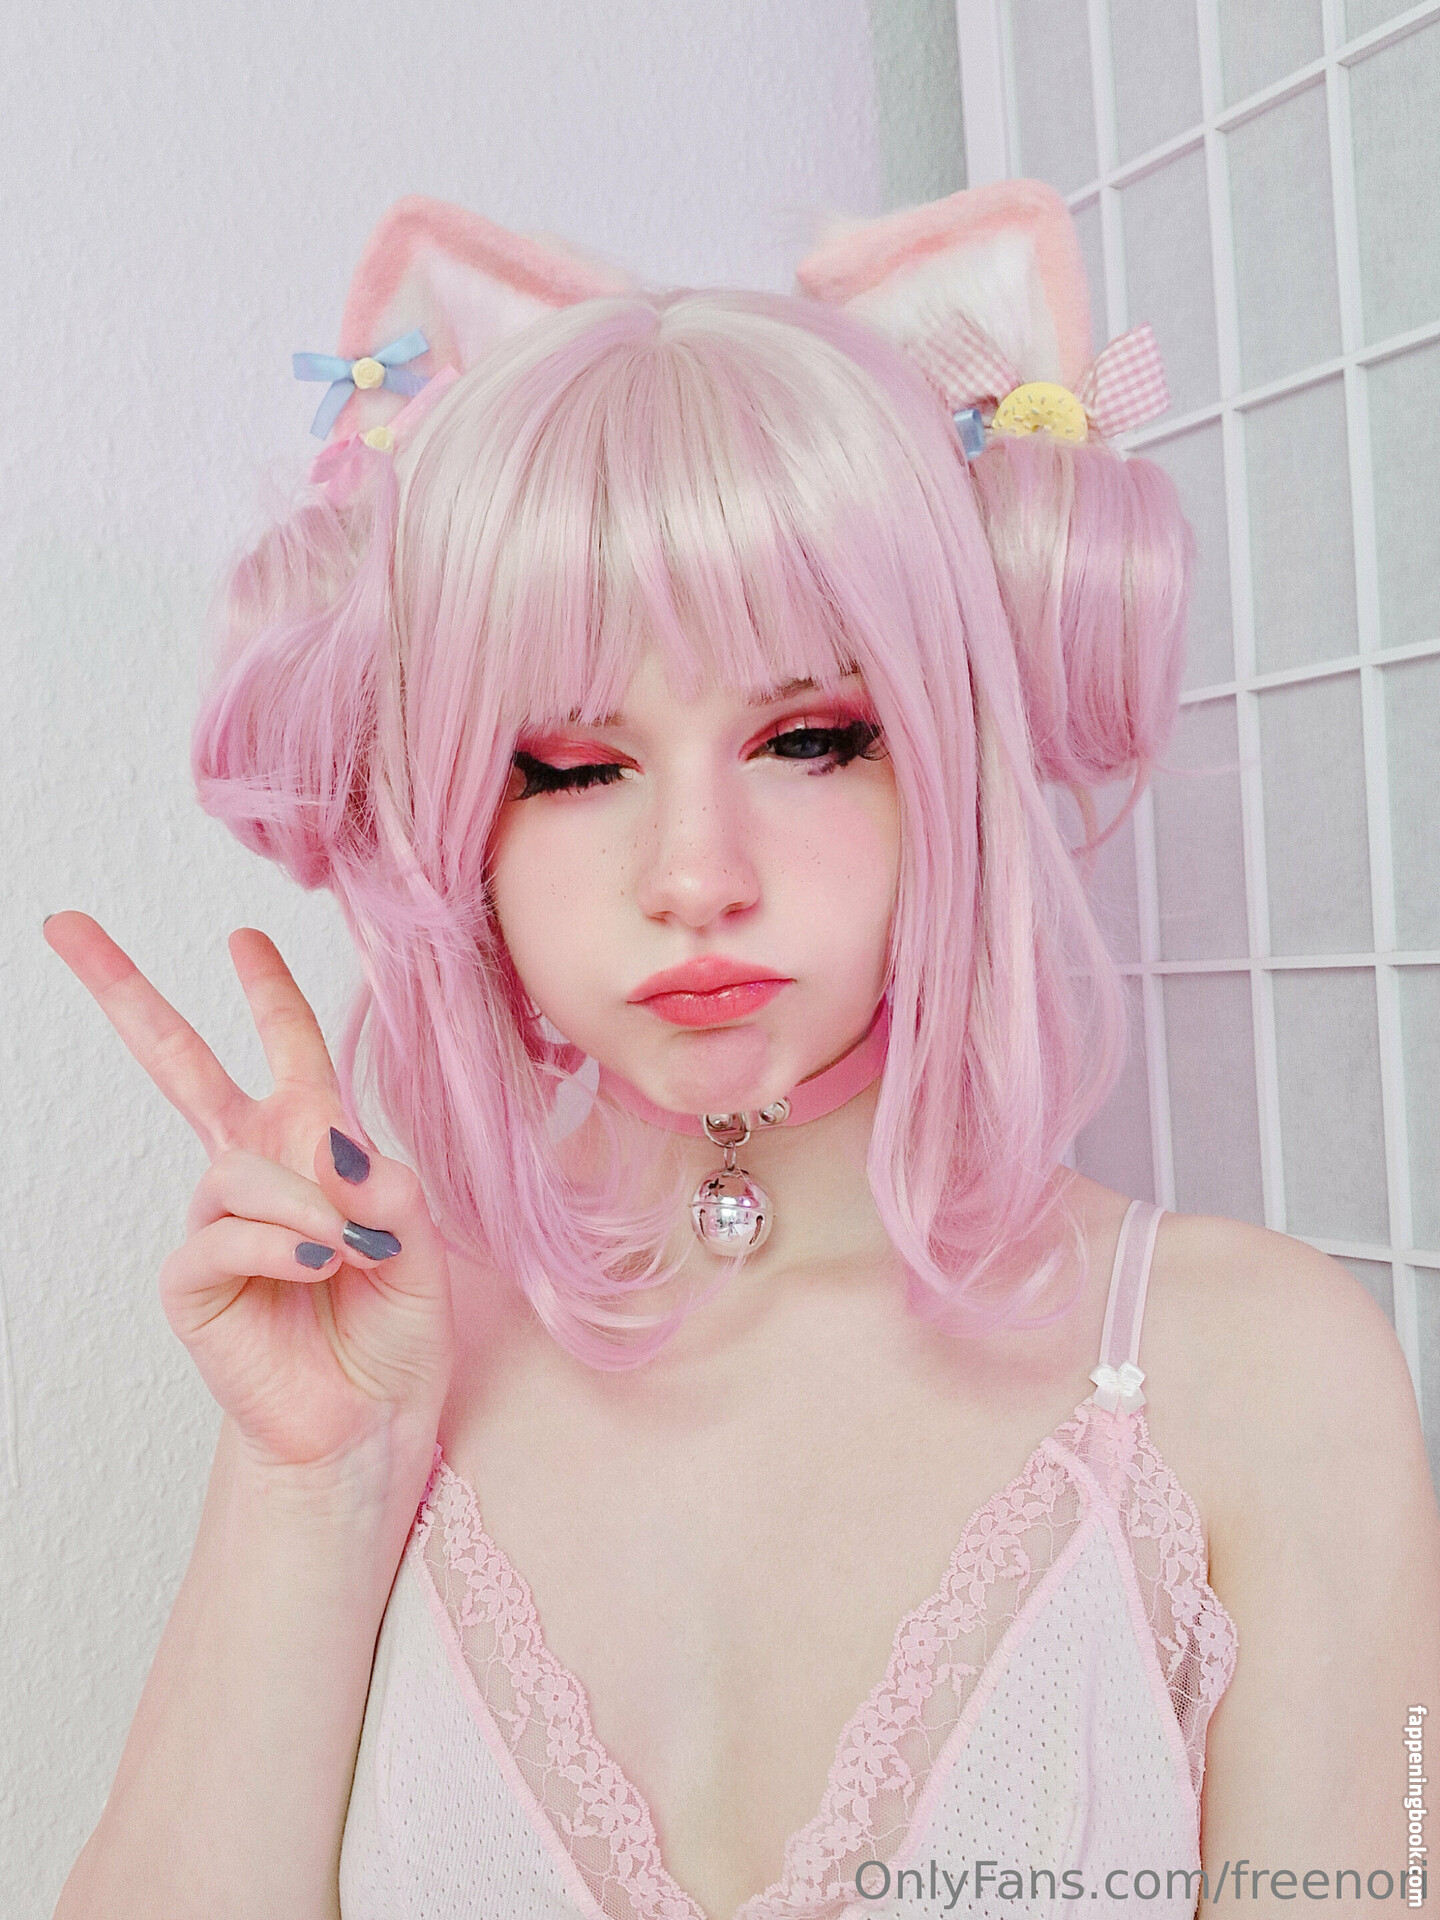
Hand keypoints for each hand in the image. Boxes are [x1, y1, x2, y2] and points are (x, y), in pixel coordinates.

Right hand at [44, 913, 454, 1485]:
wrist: (369, 1422)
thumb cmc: (395, 1332)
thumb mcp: (420, 1244)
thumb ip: (389, 1184)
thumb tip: (336, 1140)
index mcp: (314, 1147)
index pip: (287, 1051)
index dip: (268, 993)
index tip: (243, 935)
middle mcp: (255, 1171)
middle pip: (179, 1064)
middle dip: (125, 995)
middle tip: (63, 927)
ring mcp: (218, 1222)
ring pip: (238, 1168)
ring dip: (304, 1204)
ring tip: (348, 1251)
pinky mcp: (194, 1281)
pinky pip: (221, 1235)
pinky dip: (278, 1244)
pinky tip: (316, 1264)